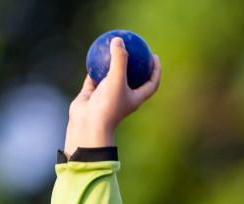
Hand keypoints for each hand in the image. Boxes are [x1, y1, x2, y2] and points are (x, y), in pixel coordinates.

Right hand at [64, 37, 161, 151]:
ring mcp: (106, 97)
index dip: (155, 71)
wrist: (87, 125)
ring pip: (110, 78)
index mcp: (134, 99)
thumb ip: (119, 59)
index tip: (154, 56)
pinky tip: (92, 55)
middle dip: (135, 66)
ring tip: (112, 48)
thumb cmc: (107, 105)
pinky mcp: (92, 95)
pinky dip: (93, 69)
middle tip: (134, 48)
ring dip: (111, 65)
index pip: (151, 84)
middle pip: (132, 80)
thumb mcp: (117, 79)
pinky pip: (93, 78)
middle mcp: (122, 98)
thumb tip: (118, 39)